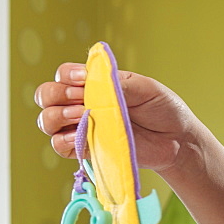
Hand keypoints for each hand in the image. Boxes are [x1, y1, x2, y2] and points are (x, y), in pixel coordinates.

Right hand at [34, 62, 192, 171]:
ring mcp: (82, 127)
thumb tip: (93, 83)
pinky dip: (64, 140)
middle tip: (81, 100)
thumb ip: (118, 83)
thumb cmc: (163, 109)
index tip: (84, 80)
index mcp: (94, 84)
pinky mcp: (87, 149)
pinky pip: (59, 146)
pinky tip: (81, 136)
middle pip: (46, 95)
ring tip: (82, 117)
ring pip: (47, 121)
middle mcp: (82, 103)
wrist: (177, 139)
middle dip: (56, 94)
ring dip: (57, 116)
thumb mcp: (145, 87)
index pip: (64, 74)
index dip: (67, 76)